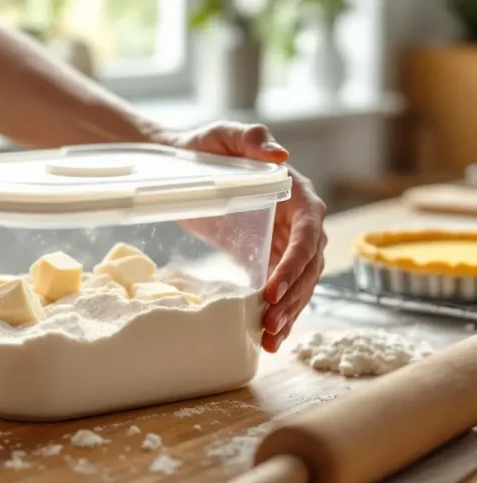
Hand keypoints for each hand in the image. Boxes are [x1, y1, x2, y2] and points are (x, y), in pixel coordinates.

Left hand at [157, 122, 326, 351]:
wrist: (183, 163)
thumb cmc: (205, 147)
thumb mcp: (225, 135)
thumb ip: (252, 139)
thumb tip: (281, 155)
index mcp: (297, 196)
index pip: (307, 234)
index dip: (295, 264)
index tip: (273, 288)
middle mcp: (296, 222)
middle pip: (307, 267)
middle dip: (292, 297)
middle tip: (271, 323)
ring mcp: (283, 243)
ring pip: (298, 284)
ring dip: (288, 312)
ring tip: (270, 339)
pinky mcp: (265, 257)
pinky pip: (278, 288)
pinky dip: (276, 312)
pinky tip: (267, 338)